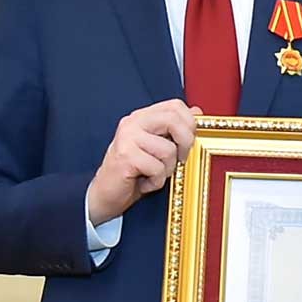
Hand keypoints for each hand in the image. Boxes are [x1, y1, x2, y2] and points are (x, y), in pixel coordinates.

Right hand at [86, 100, 196, 222]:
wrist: (105, 195)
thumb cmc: (133, 173)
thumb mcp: (156, 148)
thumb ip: (174, 129)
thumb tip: (196, 111)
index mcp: (141, 117)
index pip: (175, 106)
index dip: (190, 123)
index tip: (188, 142)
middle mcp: (132, 123)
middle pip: (174, 119)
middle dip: (185, 143)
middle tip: (180, 159)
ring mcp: (127, 138)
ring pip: (168, 149)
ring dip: (167, 169)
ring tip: (154, 175)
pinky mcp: (125, 157)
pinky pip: (157, 168)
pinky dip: (156, 182)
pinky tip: (144, 183)